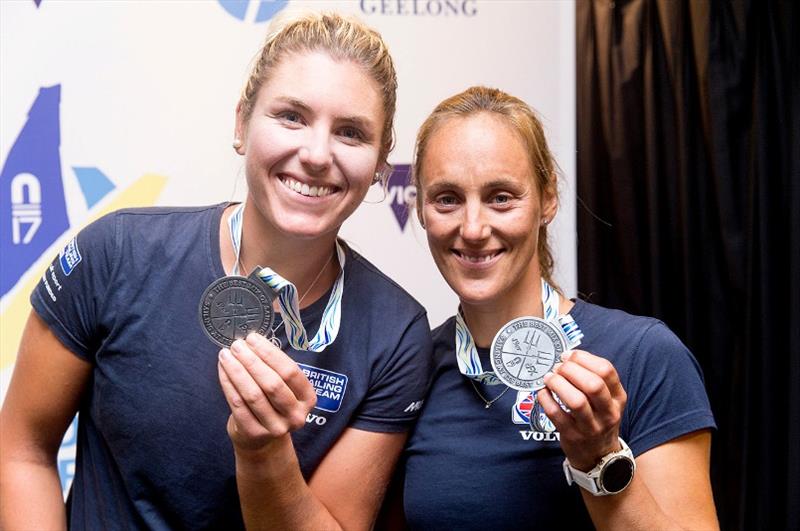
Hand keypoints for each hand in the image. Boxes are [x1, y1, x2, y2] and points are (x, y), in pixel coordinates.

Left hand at [217, 333, 316, 451]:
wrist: (262, 438)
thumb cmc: (273, 402)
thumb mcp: (284, 387)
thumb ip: (274, 367)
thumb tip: (251, 342)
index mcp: (308, 398)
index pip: (290, 372)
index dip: (270, 353)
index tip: (253, 338)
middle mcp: (296, 415)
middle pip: (272, 384)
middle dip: (251, 361)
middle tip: (237, 345)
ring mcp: (276, 428)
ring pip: (253, 395)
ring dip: (237, 371)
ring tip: (226, 355)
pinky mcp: (255, 433)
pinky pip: (238, 405)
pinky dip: (228, 385)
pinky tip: (223, 370)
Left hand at [537, 349, 626, 470]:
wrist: (598, 456)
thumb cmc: (598, 419)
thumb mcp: (606, 400)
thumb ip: (592, 378)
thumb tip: (566, 357)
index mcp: (617, 397)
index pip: (606, 370)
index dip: (584, 358)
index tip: (568, 356)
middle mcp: (608, 412)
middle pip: (593, 385)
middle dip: (570, 370)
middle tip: (557, 368)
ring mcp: (591, 427)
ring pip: (576, 401)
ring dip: (558, 384)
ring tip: (549, 378)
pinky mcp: (572, 436)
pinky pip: (557, 414)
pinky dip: (546, 400)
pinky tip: (543, 393)